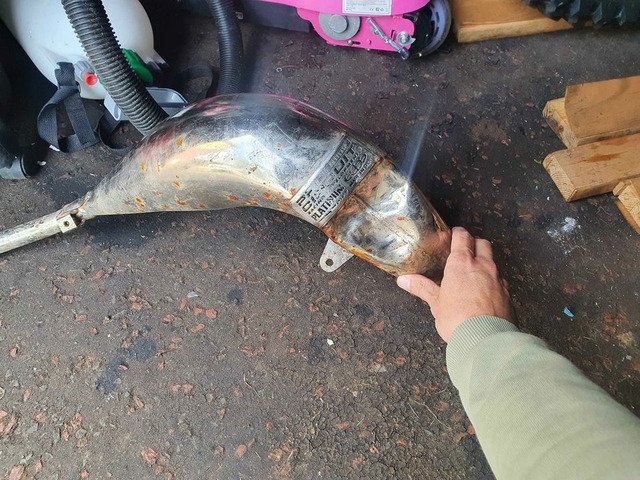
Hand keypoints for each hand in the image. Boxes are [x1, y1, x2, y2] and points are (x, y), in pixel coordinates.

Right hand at [397, 227, 512, 341]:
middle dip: (474, 243)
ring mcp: (498, 279)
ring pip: (493, 261)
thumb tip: (403, 279)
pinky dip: (493, 280)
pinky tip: (486, 291)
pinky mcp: (508, 293)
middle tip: (465, 251)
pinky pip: (500, 279)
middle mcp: (482, 265)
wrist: (485, 338)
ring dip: (485, 261)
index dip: (458, 234)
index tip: (453, 235)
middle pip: (482, 243)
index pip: (462, 237)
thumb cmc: (456, 317)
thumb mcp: (436, 303)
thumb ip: (422, 287)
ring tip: (475, 272)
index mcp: (462, 263)